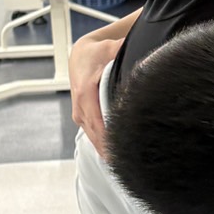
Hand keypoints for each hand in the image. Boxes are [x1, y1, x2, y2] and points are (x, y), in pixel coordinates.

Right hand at [70, 31, 123, 153]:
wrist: (80, 55)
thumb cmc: (96, 53)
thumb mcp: (109, 48)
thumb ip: (121, 49)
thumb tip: (134, 48)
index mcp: (86, 92)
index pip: (97, 121)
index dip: (108, 138)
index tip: (121, 150)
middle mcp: (80, 105)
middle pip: (95, 134)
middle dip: (109, 150)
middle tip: (126, 165)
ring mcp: (80, 113)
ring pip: (93, 137)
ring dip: (105, 151)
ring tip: (122, 165)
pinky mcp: (82, 116)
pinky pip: (92, 134)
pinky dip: (101, 145)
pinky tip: (113, 156)